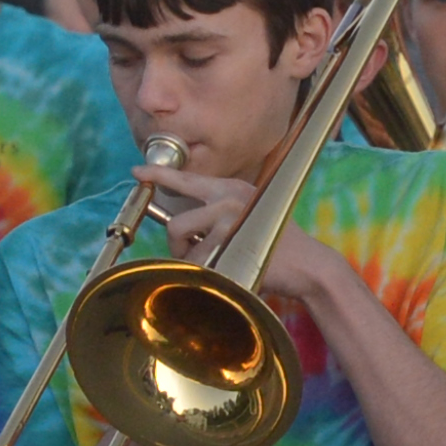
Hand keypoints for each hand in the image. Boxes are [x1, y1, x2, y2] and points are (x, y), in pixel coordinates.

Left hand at [135, 154, 264, 269]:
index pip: (187, 179)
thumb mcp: (248, 218)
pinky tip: (229, 272)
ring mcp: (229, 217)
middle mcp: (228, 197)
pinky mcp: (230, 239)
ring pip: (185, 247)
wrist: (308, 265)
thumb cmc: (276, 247)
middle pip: (175, 224)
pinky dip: (206, 274)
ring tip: (217, 266)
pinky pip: (199, 263)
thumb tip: (180, 225)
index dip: (158, 175)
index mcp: (231, 189)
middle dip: (178, 249)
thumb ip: (218, 216)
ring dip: (192, 264)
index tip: (137, 171)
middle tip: (195, 258)